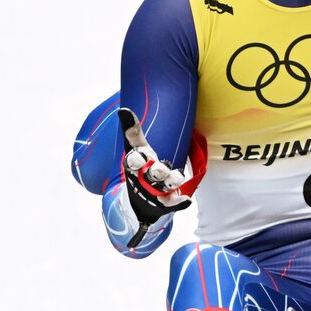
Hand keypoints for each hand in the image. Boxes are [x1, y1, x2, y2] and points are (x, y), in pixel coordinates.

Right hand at [119, 107, 190, 246]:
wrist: (142, 198)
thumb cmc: (141, 168)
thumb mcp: (137, 149)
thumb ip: (132, 132)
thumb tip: (123, 109)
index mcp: (136, 166)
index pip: (133, 162)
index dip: (135, 160)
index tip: (138, 158)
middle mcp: (146, 179)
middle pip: (153, 174)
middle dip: (157, 171)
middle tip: (160, 169)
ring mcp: (157, 191)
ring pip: (165, 186)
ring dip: (171, 180)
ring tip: (178, 177)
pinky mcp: (167, 200)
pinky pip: (174, 202)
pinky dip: (180, 201)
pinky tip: (187, 199)